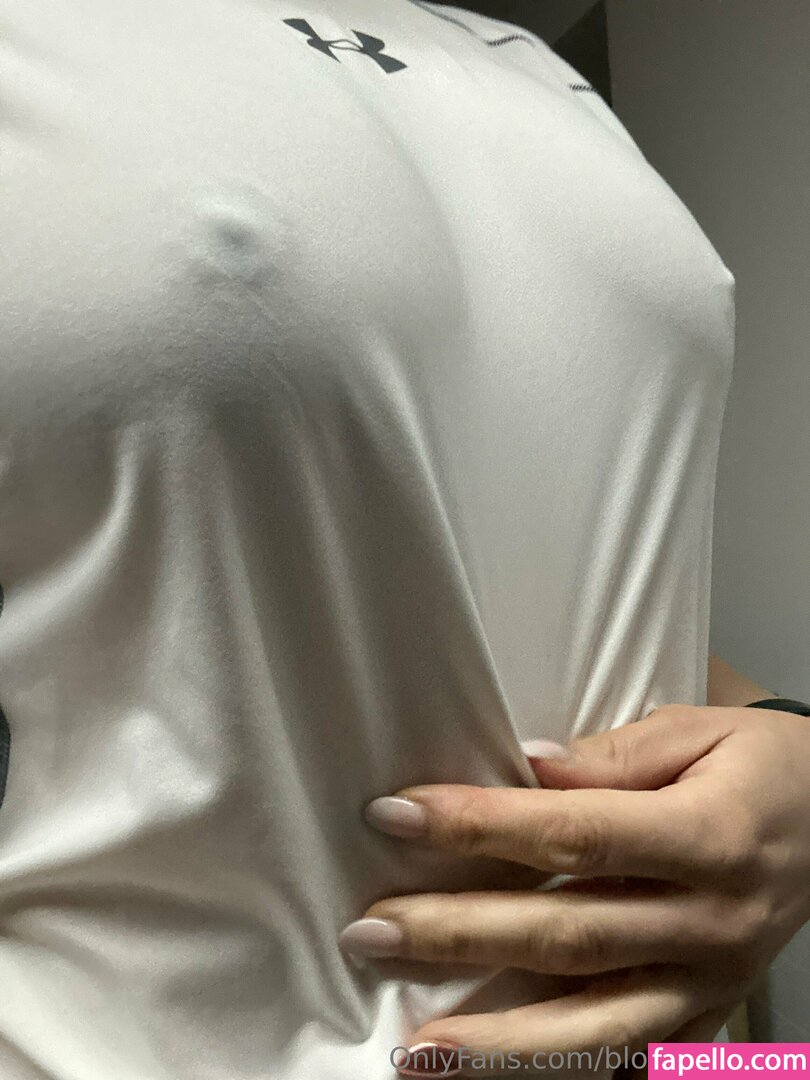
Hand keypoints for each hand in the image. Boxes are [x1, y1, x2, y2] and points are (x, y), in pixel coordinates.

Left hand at [339, 705, 809, 1077]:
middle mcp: (709, 923)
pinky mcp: (708, 1013)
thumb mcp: (698, 731)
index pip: (569, 834)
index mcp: (706, 838)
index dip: (477, 826)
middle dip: (458, 935)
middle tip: (370, 931)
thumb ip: (613, 756)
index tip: (397, 816)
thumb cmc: (763, 766)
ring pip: (594, 1026)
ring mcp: (711, 982)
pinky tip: (491, 1074)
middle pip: (565, 935)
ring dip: (498, 1041)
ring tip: (414, 1047)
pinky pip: (631, 1056)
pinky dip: (562, 1069)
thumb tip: (525, 769)